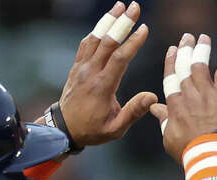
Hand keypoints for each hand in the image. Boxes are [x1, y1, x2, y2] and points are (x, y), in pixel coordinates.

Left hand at [56, 2, 156, 147]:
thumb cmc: (93, 130)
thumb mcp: (116, 128)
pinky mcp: (77, 66)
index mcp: (102, 87)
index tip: (144, 28)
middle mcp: (90, 73)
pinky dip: (96, 30)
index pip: (119, 59)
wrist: (64, 129)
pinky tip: (106, 22)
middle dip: (122, 22)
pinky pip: (86, 44)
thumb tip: (152, 96)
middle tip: (135, 6)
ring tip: (120, 5)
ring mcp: (81, 68)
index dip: (132, 42)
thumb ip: (133, 112)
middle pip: (107, 42)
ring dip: (108, 20)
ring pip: (95, 38)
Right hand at [150, 33, 216, 161]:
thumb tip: (154, 107)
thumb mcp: (169, 137)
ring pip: (202, 66)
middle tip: (187, 37)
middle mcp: (189, 95)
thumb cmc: (188, 151)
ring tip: (204, 38)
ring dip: (203, 50)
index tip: (172, 50)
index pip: (171, 77)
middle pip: (185, 67)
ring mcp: (207, 95)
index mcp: (175, 104)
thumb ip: (163, 119)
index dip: (172, 62)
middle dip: (185, 49)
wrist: (209, 157)